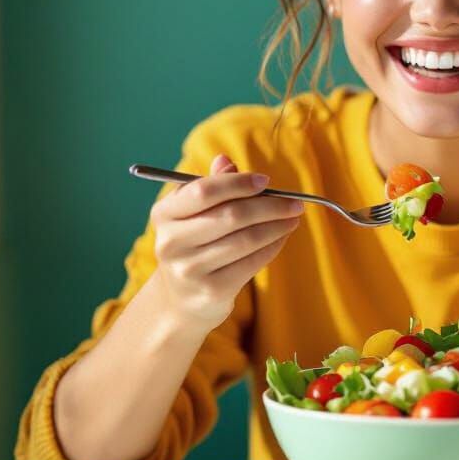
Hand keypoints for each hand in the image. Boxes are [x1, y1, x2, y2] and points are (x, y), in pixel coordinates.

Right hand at [151, 153, 303, 328]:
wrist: (182, 298)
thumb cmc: (194, 243)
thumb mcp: (194, 213)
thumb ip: (211, 186)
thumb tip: (226, 161)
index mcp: (163, 215)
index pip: (204, 191)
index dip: (238, 184)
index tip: (266, 181)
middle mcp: (171, 243)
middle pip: (231, 215)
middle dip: (270, 206)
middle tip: (295, 203)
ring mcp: (190, 270)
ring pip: (246, 239)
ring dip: (277, 226)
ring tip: (293, 218)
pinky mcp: (211, 290)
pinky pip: (252, 262)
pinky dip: (273, 246)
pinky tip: (282, 237)